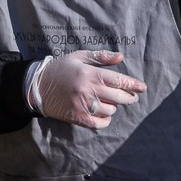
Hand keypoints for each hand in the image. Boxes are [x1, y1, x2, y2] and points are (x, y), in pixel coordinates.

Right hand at [29, 51, 146, 129]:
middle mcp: (87, 90)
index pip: (118, 80)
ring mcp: (82, 105)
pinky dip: (105, 120)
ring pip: (110, 110)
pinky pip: (99, 123)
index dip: (133, 85)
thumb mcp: (79, 57)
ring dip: (114, 107)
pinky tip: (104, 115)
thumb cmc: (60, 69)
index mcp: (89, 74)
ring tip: (111, 102)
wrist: (37, 86)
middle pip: (118, 97)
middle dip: (129, 97)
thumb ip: (101, 57)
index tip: (143, 88)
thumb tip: (121, 56)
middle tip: (132, 97)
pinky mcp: (77, 117)